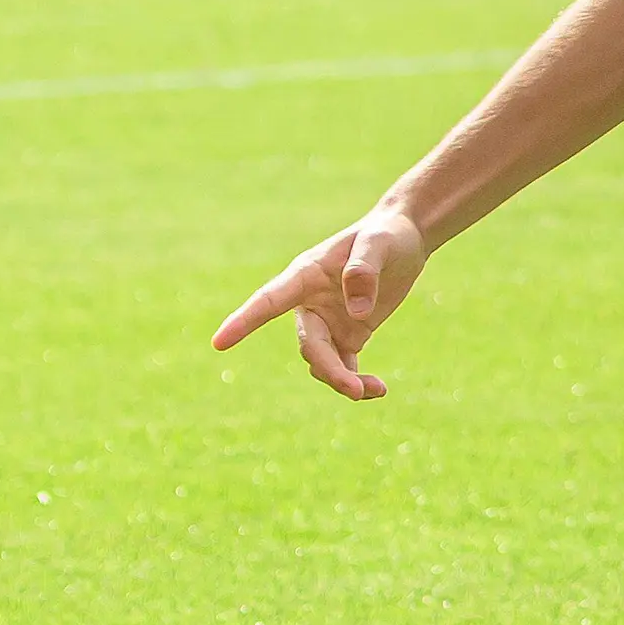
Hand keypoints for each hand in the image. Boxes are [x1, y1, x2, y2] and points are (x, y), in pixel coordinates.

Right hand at [214, 205, 429, 400]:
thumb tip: (357, 313)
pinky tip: (378, 390)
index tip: (219, 343)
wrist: (404, 239)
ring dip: (343, 380)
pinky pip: (344, 366)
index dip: (244, 321)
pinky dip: (357, 382)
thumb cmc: (386, 234)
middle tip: (354, 389)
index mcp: (306, 275)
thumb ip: (363, 271)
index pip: (269, 300)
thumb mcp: (378, 244)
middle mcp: (310, 302)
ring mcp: (328, 322)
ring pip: (323, 362)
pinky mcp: (349, 334)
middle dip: (328, 369)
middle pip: (308, 344)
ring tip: (376, 390)